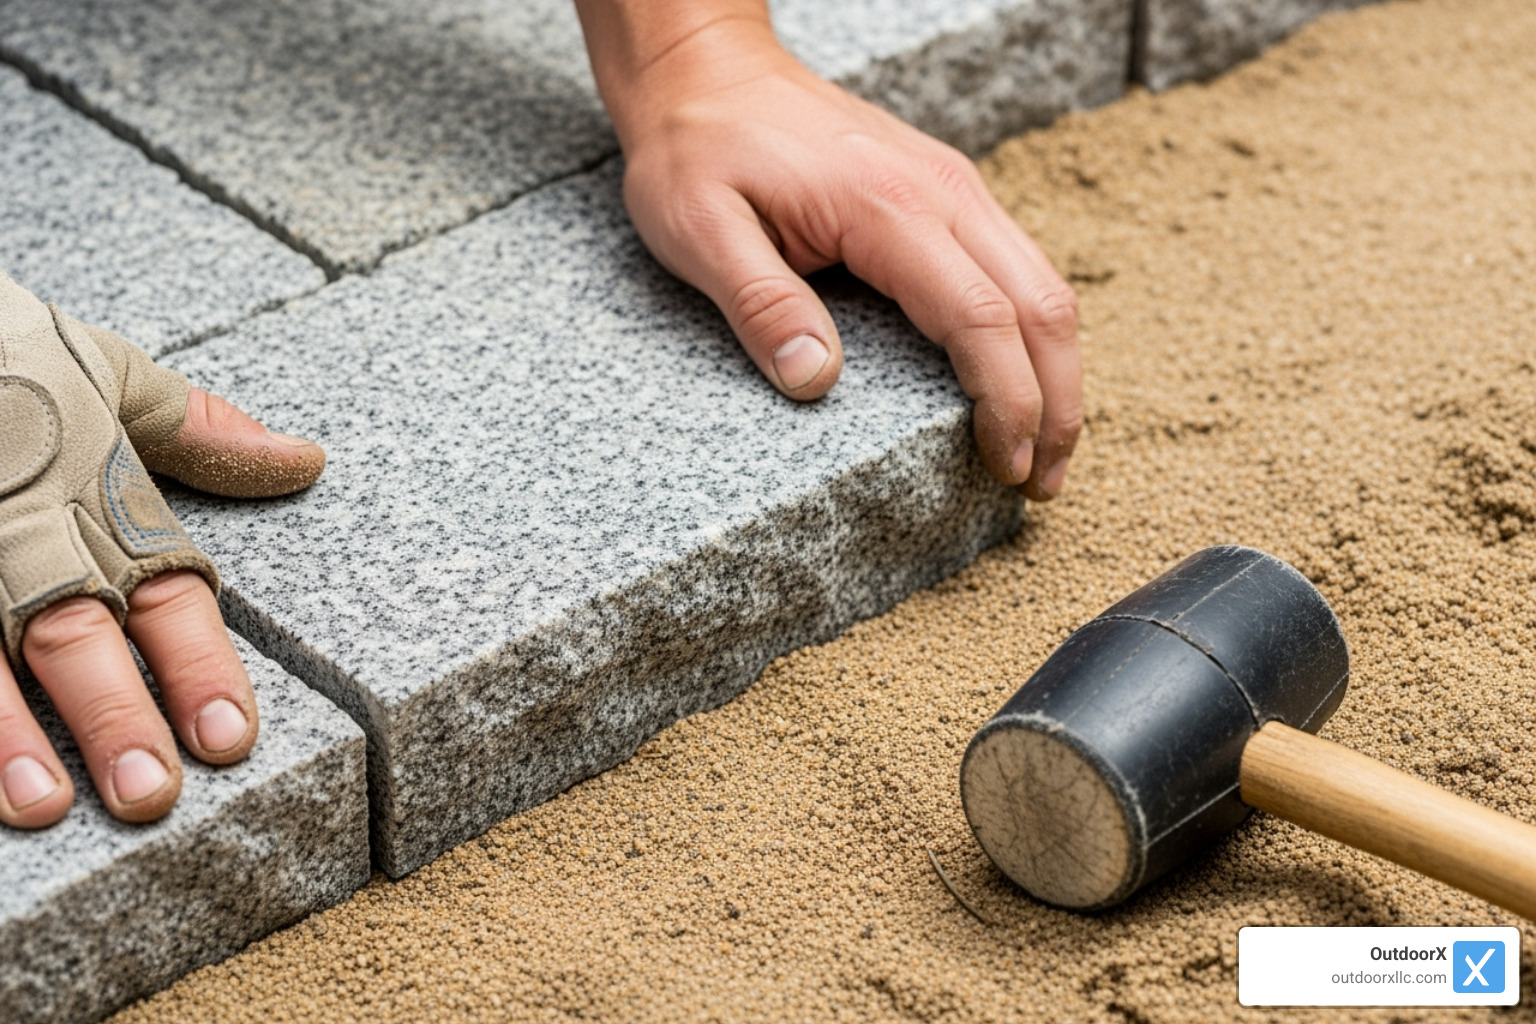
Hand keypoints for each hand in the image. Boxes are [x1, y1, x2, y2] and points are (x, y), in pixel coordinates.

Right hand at [0, 273, 323, 827]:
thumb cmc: (4, 349)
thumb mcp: (106, 370)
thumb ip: (199, 429)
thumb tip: (307, 460)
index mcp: (90, 492)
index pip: (162, 590)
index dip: (199, 665)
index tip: (231, 739)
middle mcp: (21, 528)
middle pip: (74, 632)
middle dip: (113, 714)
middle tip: (152, 795)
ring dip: (7, 734)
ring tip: (41, 807)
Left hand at [577, 7, 1081, 498]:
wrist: (706, 66)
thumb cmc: (699, 145)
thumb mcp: (700, 228)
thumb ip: (759, 302)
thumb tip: (814, 381)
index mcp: (888, 206)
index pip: (980, 318)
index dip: (1007, 400)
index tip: (1009, 465)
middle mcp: (941, 190)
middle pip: (1041, 304)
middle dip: (1057, 402)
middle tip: (1042, 481)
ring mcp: (951, 185)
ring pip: (1041, 283)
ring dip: (1056, 369)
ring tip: (1043, 446)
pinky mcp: (945, 190)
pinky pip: (1015, 264)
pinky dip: (1032, 330)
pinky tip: (1018, 377)